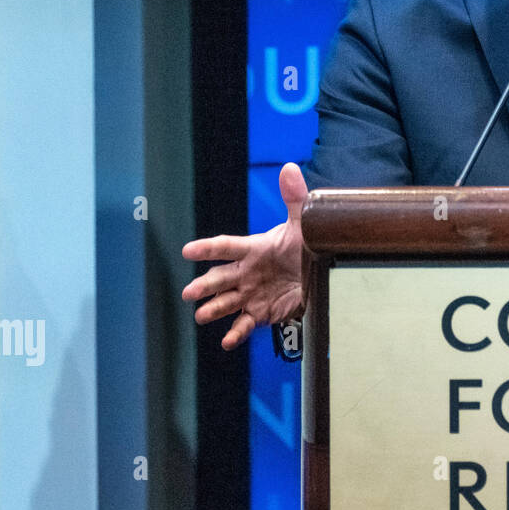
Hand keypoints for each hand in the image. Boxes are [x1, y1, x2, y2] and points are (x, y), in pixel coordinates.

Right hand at [182, 162, 308, 349]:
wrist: (321, 273)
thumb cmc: (307, 245)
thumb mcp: (303, 223)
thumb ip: (295, 198)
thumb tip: (289, 168)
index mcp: (254, 249)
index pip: (226, 247)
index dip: (207, 247)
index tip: (187, 249)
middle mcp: (247, 273)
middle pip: (220, 278)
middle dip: (204, 285)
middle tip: (190, 292)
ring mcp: (252, 294)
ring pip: (226, 302)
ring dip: (213, 309)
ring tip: (201, 316)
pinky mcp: (261, 313)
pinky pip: (244, 324)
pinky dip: (235, 333)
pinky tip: (227, 341)